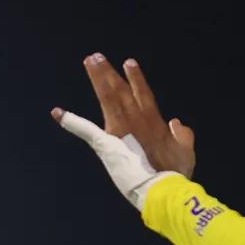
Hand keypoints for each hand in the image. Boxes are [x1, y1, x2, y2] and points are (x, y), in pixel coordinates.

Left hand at [52, 53, 197, 203]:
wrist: (162, 188)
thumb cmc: (175, 173)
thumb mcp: (186, 153)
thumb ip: (183, 135)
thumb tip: (175, 121)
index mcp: (154, 121)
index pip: (143, 94)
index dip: (136, 78)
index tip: (128, 62)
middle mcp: (136, 119)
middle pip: (120, 90)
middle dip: (108, 72)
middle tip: (96, 56)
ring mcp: (120, 129)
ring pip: (107, 98)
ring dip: (97, 79)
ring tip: (89, 62)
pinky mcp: (106, 143)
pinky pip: (86, 129)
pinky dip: (71, 121)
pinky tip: (57, 112)